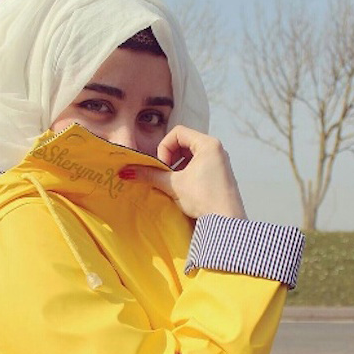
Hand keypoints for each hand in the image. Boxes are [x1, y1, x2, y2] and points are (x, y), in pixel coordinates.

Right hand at [124, 125, 247, 219]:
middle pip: (184, 143)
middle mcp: (216, 149)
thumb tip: (127, 172)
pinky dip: (187, 174)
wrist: (226, 221)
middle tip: (166, 175)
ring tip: (174, 184)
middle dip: (170, 158)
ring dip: (177, 168)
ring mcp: (219, 162)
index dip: (164, 148)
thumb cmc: (203, 198)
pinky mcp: (219, 176)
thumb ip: (150, 175)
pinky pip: (199, 166)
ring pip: (190, 156)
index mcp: (208, 144)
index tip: (163, 166)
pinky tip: (184, 190)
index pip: (177, 132)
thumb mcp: (173, 185)